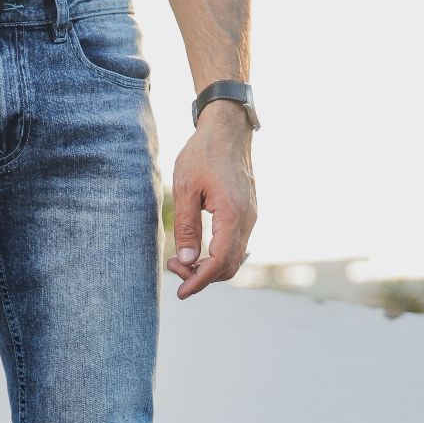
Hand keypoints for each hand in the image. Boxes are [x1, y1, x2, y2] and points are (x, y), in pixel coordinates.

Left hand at [166, 101, 256, 299]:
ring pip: (234, 258)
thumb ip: (187, 226)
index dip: (199, 281)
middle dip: (201, 276)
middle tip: (173, 265)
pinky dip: (217, 256)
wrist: (228, 129)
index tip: (180, 293)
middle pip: (229, 267)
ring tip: (180, 259)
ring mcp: (250, 217)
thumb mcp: (185, 188)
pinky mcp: (247, 214)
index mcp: (232, 214)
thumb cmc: (203, 154)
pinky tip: (197, 251)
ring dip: (208, 267)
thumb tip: (186, 260)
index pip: (220, 262)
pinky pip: (236, 246)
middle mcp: (247, 219)